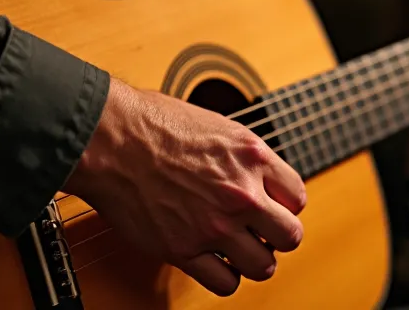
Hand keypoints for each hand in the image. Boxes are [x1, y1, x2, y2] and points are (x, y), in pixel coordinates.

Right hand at [64, 79, 305, 296]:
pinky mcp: (184, 249)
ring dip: (255, 260)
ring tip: (239, 249)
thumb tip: (260, 174)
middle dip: (278, 236)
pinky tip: (215, 262)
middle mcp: (240, 194)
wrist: (112, 139)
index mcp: (253, 158)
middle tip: (261, 231)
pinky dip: (225, 278)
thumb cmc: (155, 124)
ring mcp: (214, 225)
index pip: (297, 198)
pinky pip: (225, 283)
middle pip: (290, 236)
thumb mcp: (220, 126)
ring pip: (263, 266)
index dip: (285, 204)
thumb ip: (246, 157)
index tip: (272, 206)